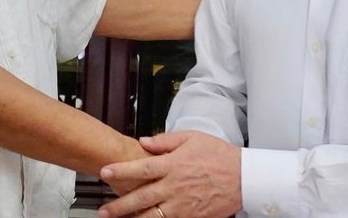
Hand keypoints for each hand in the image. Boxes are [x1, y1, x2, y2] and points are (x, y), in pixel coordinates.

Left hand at [97, 131, 241, 217]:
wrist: (244, 177)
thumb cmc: (219, 155)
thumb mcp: (192, 138)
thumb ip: (165, 140)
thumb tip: (144, 141)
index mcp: (173, 164)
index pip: (141, 168)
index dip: (121, 171)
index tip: (104, 172)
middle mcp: (174, 186)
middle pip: (141, 197)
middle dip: (118, 205)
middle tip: (103, 210)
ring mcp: (182, 205)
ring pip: (151, 216)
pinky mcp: (191, 217)